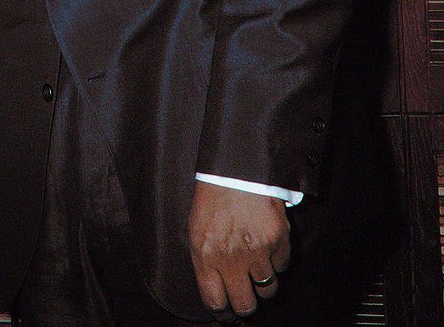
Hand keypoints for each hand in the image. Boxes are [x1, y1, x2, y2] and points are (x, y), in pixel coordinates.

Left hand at [188, 182, 289, 321]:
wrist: (235, 169)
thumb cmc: (212, 197)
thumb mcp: (197, 228)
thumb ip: (205, 260)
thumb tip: (215, 287)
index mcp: (206, 255)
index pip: (215, 301)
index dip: (221, 309)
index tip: (226, 310)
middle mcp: (231, 258)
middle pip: (245, 305)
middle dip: (244, 302)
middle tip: (244, 292)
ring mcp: (257, 251)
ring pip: (267, 289)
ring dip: (262, 281)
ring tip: (256, 265)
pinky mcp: (278, 241)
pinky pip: (282, 266)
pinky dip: (277, 259)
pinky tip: (267, 244)